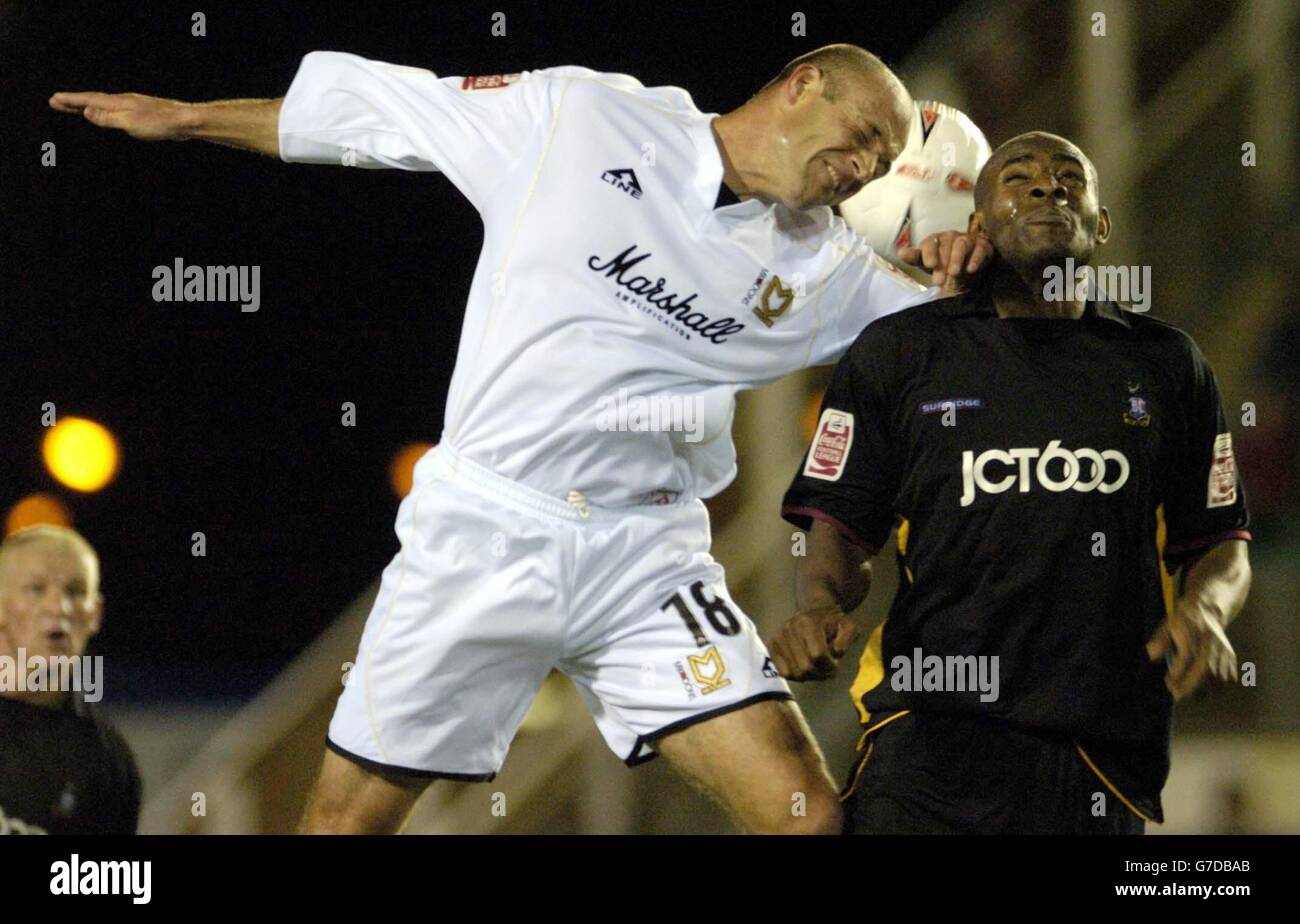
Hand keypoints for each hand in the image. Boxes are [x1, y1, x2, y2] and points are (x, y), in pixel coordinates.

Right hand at [49, 91, 191, 140]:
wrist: (184, 121)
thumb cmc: (158, 123)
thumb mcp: (129, 123)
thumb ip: (107, 118)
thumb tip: (86, 112)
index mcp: (117, 103)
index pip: (88, 101)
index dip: (70, 101)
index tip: (53, 99)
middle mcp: (123, 101)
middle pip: (93, 101)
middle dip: (74, 103)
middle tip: (55, 102)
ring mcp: (132, 106)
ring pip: (104, 105)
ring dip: (87, 107)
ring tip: (74, 108)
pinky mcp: (141, 113)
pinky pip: (115, 111)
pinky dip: (102, 111)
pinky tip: (105, 115)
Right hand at [768, 606, 857, 681]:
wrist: (813, 610)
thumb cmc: (833, 622)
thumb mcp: (849, 626)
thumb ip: (847, 639)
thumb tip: (835, 653)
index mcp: (807, 623)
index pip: (818, 655)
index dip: (830, 666)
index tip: (836, 664)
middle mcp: (789, 628)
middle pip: (805, 667)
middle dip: (821, 673)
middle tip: (828, 669)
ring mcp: (778, 637)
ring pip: (794, 673)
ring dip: (810, 676)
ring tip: (818, 669)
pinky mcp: (772, 645)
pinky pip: (783, 672)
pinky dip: (797, 676)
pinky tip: (805, 668)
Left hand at [898, 230, 992, 294]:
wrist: (966, 272)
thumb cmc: (942, 266)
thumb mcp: (926, 264)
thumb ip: (914, 258)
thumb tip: (900, 252)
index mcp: (935, 240)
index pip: (930, 243)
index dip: (929, 253)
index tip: (930, 265)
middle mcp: (950, 237)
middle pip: (946, 245)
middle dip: (942, 263)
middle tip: (939, 281)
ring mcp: (967, 239)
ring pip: (962, 244)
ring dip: (957, 259)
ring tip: (954, 274)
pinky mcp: (982, 245)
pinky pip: (980, 249)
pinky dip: (975, 259)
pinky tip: (971, 269)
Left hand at [1146, 600, 1237, 700]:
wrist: (1211, 608)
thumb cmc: (1186, 617)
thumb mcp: (1168, 624)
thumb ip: (1160, 640)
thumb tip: (1151, 655)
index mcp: (1192, 634)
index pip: (1185, 657)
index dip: (1177, 673)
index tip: (1168, 683)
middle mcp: (1208, 644)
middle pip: (1202, 669)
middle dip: (1189, 685)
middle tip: (1176, 694)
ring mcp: (1221, 651)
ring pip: (1217, 675)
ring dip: (1204, 688)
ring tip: (1190, 693)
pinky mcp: (1230, 656)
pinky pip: (1229, 675)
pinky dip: (1220, 684)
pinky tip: (1210, 688)